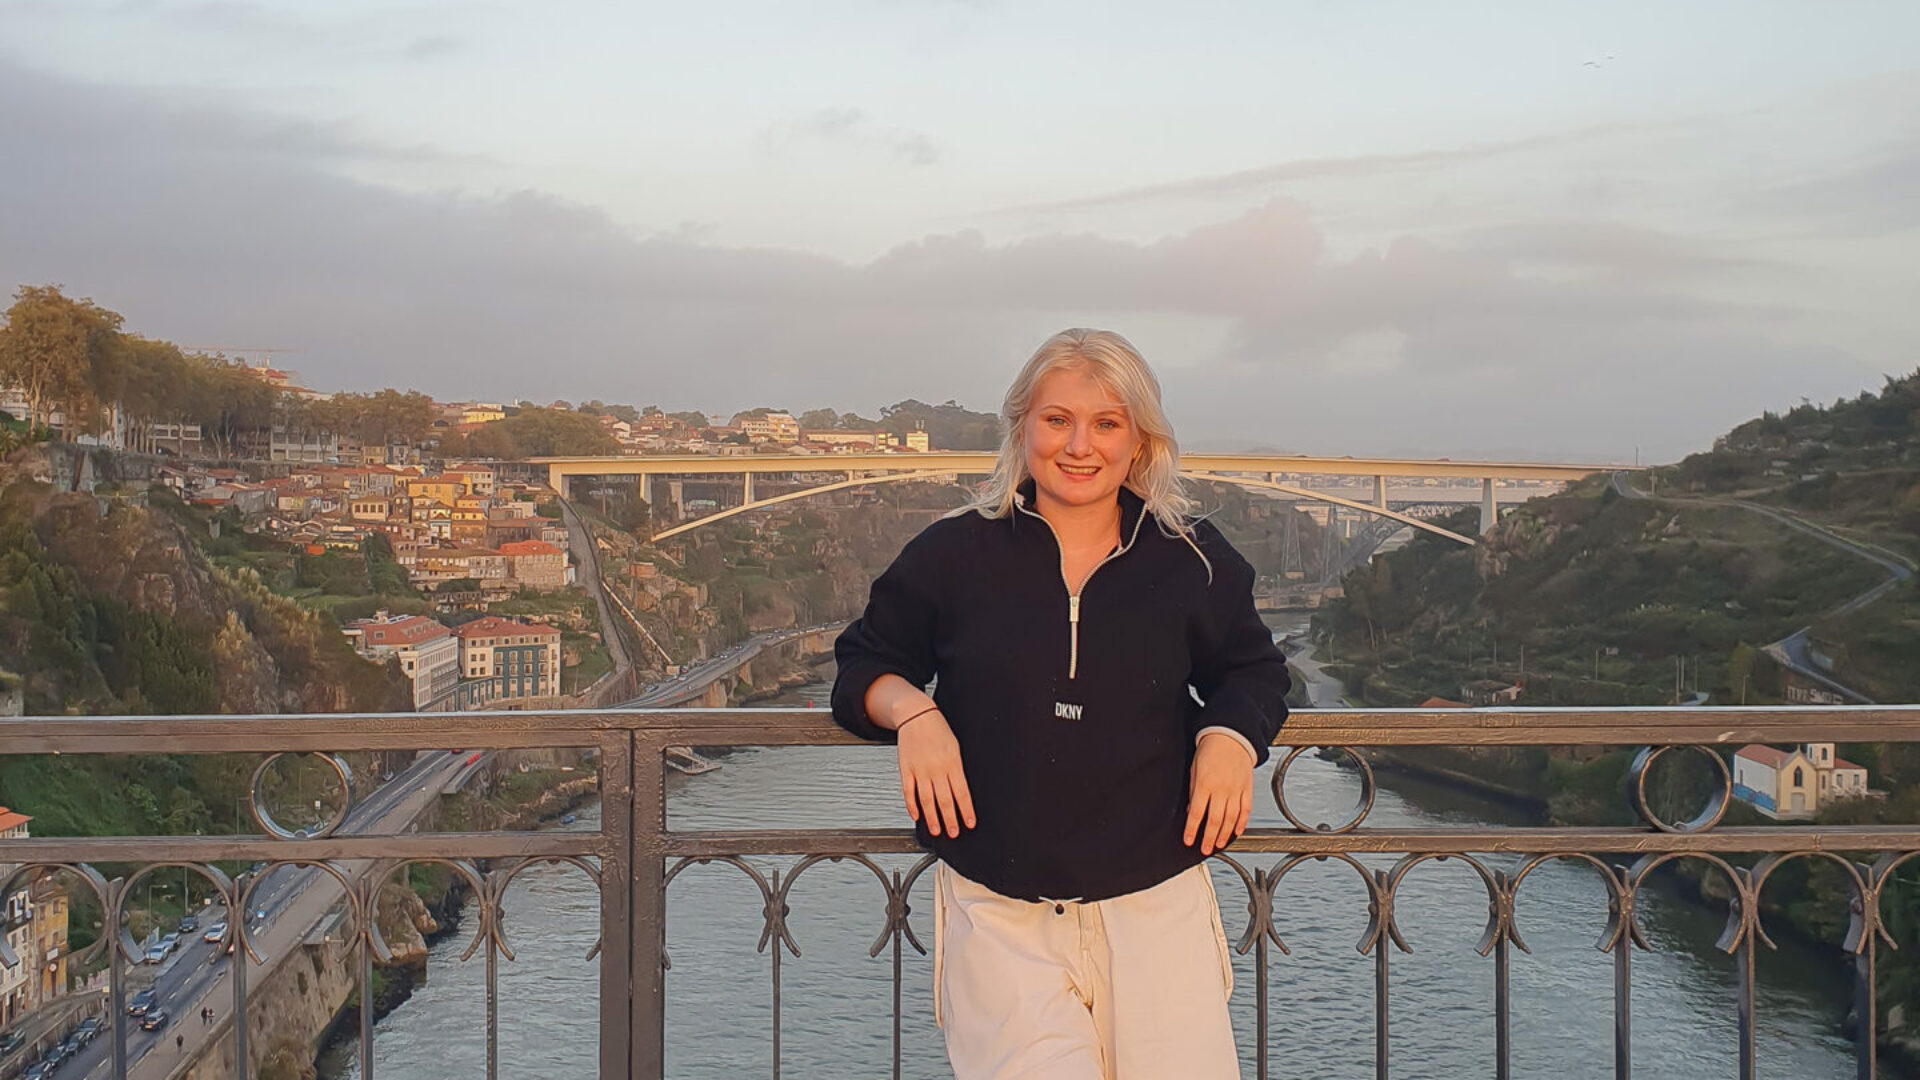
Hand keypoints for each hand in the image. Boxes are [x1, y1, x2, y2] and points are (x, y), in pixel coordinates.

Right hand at [896, 710, 975, 838]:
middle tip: (953, 833)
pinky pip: (908, 792)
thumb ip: (957, 770)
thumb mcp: (955, 748)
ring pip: (926, 800)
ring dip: (932, 818)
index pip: (962, 793)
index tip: (969, 823)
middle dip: (950, 819)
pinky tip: (916, 816)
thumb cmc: (939, 731)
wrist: (916, 715)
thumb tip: (960, 793)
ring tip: (936, 830)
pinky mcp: (906, 769)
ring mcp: (920, 770)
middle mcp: (936, 768)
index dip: (966, 810)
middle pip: (944, 800)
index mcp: (953, 763)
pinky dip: (911, 806)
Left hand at [1185, 732, 1253, 855]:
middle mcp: (1222, 789)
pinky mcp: (1247, 788)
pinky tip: (1236, 831)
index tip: (1188, 840)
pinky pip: (1245, 810)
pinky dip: (1241, 823)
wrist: (1231, 736)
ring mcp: (1236, 790)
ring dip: (1224, 834)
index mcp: (1205, 784)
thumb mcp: (1194, 770)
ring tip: (1218, 844)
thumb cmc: (1210, 750)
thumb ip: (1194, 792)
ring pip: (1231, 819)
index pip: (1197, 813)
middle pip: (1215, 820)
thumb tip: (1192, 812)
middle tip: (1205, 849)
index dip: (1192, 830)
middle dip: (1209, 838)